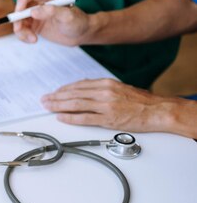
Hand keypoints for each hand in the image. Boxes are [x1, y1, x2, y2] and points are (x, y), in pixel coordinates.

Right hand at [13, 0, 91, 45]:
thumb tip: (33, 12)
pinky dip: (24, 36)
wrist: (80, 34)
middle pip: (20, 8)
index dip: (21, 1)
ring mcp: (36, 15)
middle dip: (18, 19)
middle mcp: (39, 3)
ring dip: (21, 31)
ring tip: (32, 39)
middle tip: (20, 30)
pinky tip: (33, 40)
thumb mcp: (67, 16)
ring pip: (19, 20)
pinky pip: (22, 29)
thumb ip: (51, 12)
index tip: (19, 13)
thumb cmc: (78, 22)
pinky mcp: (34, 25)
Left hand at [41, 78, 171, 131]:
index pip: (78, 85)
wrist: (158, 110)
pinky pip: (85, 118)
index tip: (53, 92)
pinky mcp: (108, 119)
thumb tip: (83, 88)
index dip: (63, 90)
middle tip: (44, 99)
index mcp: (105, 84)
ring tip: (47, 107)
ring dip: (58, 106)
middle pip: (73, 94)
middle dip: (56, 97)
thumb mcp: (119, 88)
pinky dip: (70, 118)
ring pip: (75, 104)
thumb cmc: (141, 101)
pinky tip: (61, 117)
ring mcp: (105, 106)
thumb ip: (101, 88)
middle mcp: (103, 92)